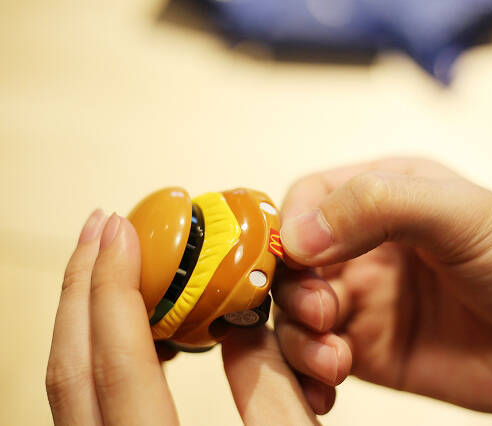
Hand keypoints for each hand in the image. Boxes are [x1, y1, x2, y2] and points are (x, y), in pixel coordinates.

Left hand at [46, 210, 317, 425]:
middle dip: (83, 285)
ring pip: (70, 382)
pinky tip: (125, 323)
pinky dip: (97, 348)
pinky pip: (85, 397)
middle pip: (70, 366)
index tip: (121, 230)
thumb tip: (249, 327)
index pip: (119, 363)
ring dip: (86, 313)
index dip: (116, 285)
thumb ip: (272, 386)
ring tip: (109, 262)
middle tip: (102, 229)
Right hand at [272, 157, 491, 424]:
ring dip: (299, 337)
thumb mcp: (466, 216)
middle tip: (321, 315)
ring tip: (335, 359)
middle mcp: (369, 244)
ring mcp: (368, 299)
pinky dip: (306, 373)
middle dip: (292, 290)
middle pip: (293, 260)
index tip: (296, 258)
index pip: (310, 198)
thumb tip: (300, 233)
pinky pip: (316, 359)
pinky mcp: (372, 350)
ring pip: (297, 312)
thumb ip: (383, 206)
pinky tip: (324, 387)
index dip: (290, 226)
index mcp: (388, 194)